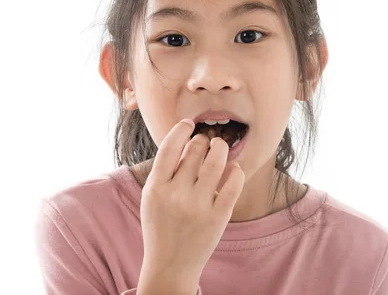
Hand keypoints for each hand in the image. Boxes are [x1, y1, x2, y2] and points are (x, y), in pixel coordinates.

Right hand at [139, 119, 245, 279]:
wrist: (171, 264)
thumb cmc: (161, 225)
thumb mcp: (151, 198)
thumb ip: (165, 171)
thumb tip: (187, 140)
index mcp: (155, 188)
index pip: (169, 147)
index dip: (180, 129)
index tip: (188, 123)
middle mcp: (176, 195)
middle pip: (195, 150)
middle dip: (202, 140)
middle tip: (204, 142)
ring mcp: (198, 206)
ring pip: (217, 161)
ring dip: (221, 147)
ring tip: (220, 147)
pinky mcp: (218, 217)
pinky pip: (234, 183)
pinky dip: (236, 170)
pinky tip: (233, 169)